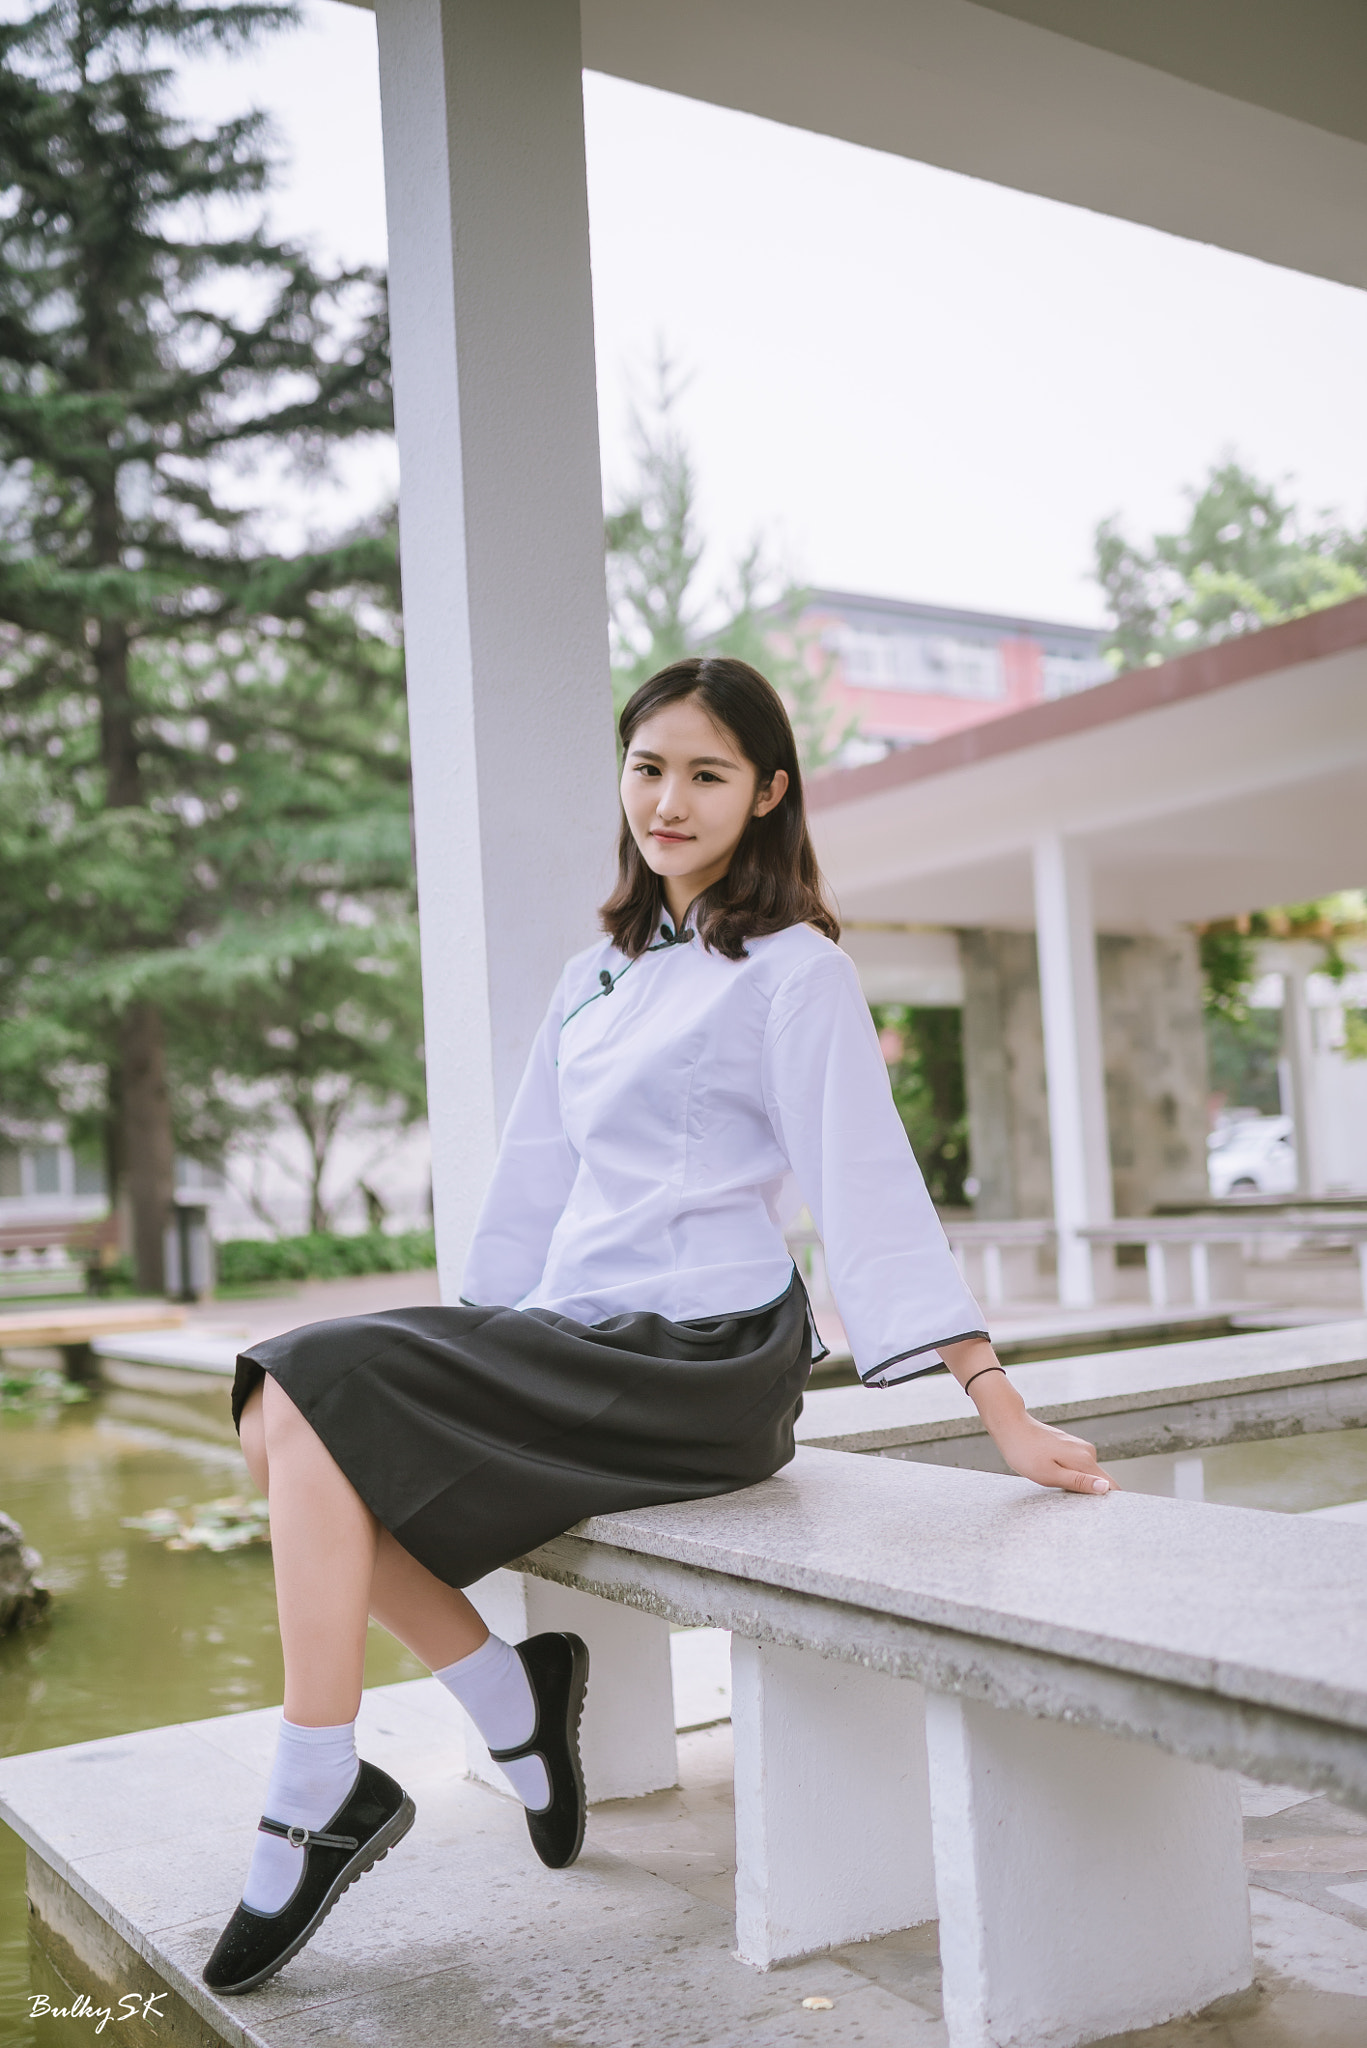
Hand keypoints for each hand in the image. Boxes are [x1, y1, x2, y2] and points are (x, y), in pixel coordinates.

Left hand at [939, 1339, 1116, 1495]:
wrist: (1010, 1426)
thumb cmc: (1025, 1453)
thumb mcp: (1049, 1474)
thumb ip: (1079, 1482)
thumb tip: (1105, 1488)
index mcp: (1084, 1459)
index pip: (1111, 1485)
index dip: (1108, 1502)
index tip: (1096, 1512)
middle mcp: (1087, 1451)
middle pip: (1099, 1480)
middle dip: (1089, 1493)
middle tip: (1063, 1495)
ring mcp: (1079, 1446)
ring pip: (1087, 1473)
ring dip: (1076, 1483)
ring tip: (1053, 1483)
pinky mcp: (1070, 1446)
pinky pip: (1077, 1466)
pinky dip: (1069, 1474)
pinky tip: (1052, 1473)